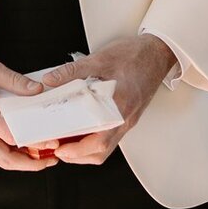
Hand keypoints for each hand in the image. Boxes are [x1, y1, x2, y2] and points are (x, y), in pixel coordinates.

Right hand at [0, 48, 58, 171]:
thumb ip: (12, 79)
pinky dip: (6, 151)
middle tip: (49, 160)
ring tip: (39, 154)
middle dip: (30, 164)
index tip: (50, 143)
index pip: (10, 136)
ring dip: (19, 160)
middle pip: (5, 159)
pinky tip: (18, 143)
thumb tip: (36, 89)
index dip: (33, 143)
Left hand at [38, 33, 177, 165]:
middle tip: (59, 149)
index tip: (61, 150)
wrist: (157, 52)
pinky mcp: (128, 115)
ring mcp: (128, 119)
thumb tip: (51, 80)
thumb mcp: (99, 59)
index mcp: (118, 108)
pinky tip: (84, 128)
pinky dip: (95, 138)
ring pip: (107, 146)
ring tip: (68, 141)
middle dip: (78, 156)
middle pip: (102, 151)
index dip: (77, 151)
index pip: (98, 141)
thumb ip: (72, 71)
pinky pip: (111, 135)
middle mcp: (125, 119)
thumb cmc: (135, 56)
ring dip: (86, 149)